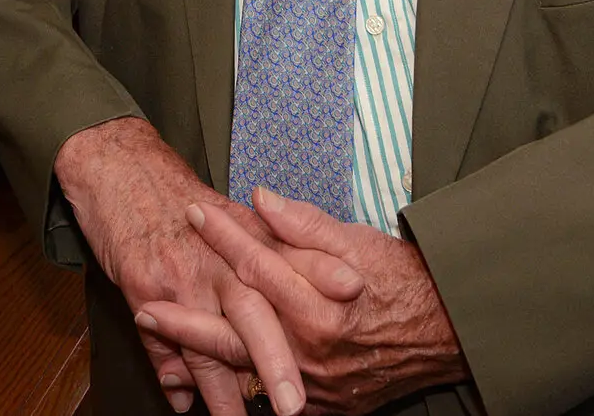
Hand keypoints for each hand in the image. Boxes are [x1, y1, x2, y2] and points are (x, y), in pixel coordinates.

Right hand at [55, 119, 358, 414]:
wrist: (121, 165)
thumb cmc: (179, 192)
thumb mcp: (235, 211)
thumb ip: (280, 243)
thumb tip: (335, 284)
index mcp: (244, 235)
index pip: (289, 261)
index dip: (320, 278)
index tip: (353, 299)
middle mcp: (216, 257)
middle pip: (252, 312)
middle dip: (274, 359)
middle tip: (294, 404)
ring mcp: (179, 273)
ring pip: (207, 339)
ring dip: (223, 386)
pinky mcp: (143, 285)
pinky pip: (159, 339)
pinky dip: (170, 370)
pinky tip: (181, 401)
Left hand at [134, 188, 468, 415]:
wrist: (448, 331)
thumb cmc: (405, 281)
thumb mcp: (358, 242)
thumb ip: (304, 225)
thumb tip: (260, 199)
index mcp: (321, 306)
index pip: (258, 265)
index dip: (223, 235)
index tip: (195, 212)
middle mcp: (313, 351)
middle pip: (234, 332)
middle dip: (185, 317)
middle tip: (146, 303)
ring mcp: (316, 385)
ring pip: (245, 372)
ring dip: (201, 358)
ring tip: (164, 349)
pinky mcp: (325, 404)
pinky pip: (270, 397)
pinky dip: (239, 387)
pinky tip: (209, 380)